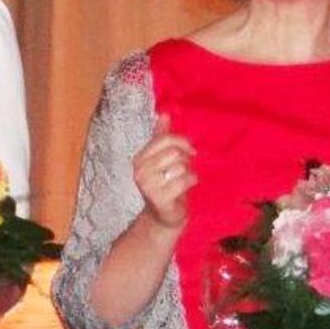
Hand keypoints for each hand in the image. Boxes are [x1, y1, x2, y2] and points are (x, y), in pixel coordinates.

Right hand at [132, 114, 195, 230]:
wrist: (164, 214)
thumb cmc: (166, 184)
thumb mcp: (163, 158)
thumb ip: (162, 137)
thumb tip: (164, 114)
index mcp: (139, 158)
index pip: (165, 139)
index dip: (182, 142)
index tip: (189, 151)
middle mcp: (139, 171)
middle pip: (174, 152)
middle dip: (185, 160)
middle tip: (182, 170)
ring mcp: (147, 185)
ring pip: (180, 166)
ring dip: (188, 173)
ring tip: (182, 180)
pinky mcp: (159, 198)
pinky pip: (183, 181)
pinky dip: (190, 182)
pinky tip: (186, 188)